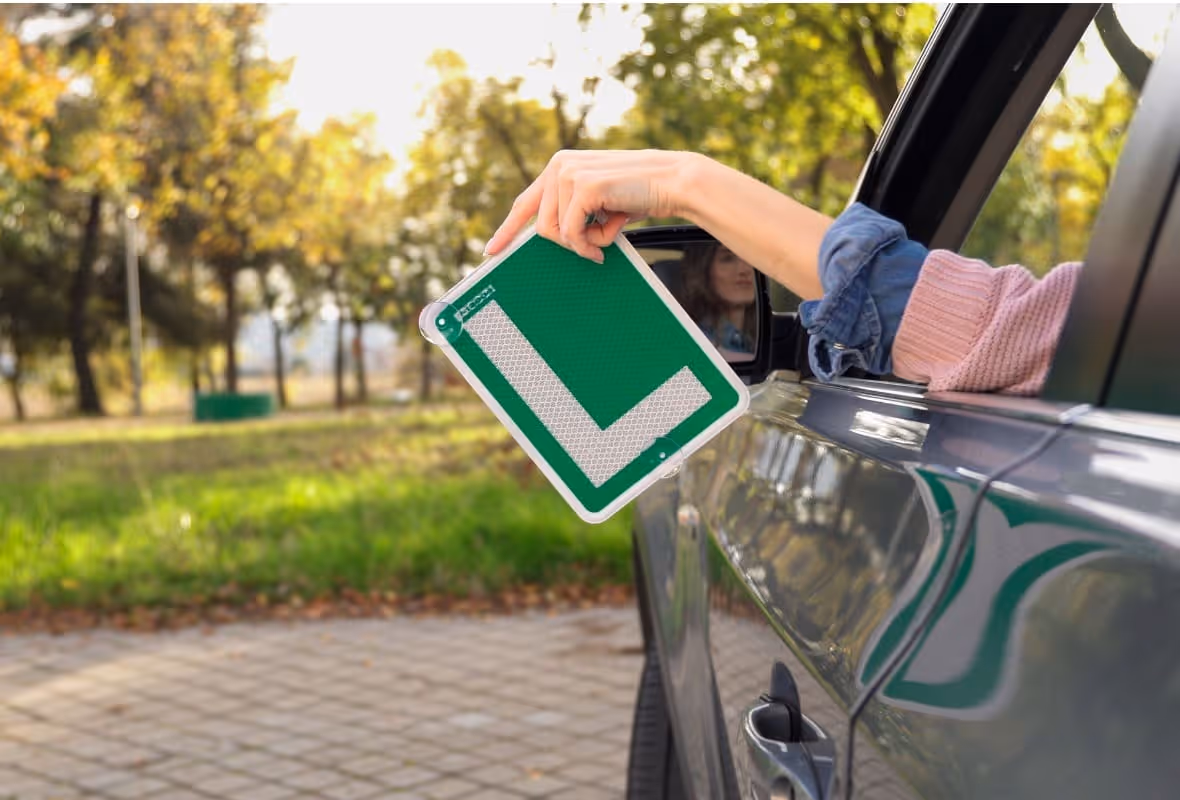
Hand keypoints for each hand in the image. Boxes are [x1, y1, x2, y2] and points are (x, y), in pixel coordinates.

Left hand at [484, 149, 696, 263]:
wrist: (670, 181)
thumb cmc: (637, 195)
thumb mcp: (597, 202)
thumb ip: (572, 212)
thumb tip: (552, 239)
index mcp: (559, 167)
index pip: (525, 203)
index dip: (507, 230)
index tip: (491, 251)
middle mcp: (558, 165)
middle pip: (541, 227)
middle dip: (569, 244)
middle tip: (594, 248)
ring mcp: (568, 173)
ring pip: (555, 232)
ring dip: (583, 243)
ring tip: (608, 233)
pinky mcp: (582, 186)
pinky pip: (573, 233)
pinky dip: (593, 242)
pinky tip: (612, 233)